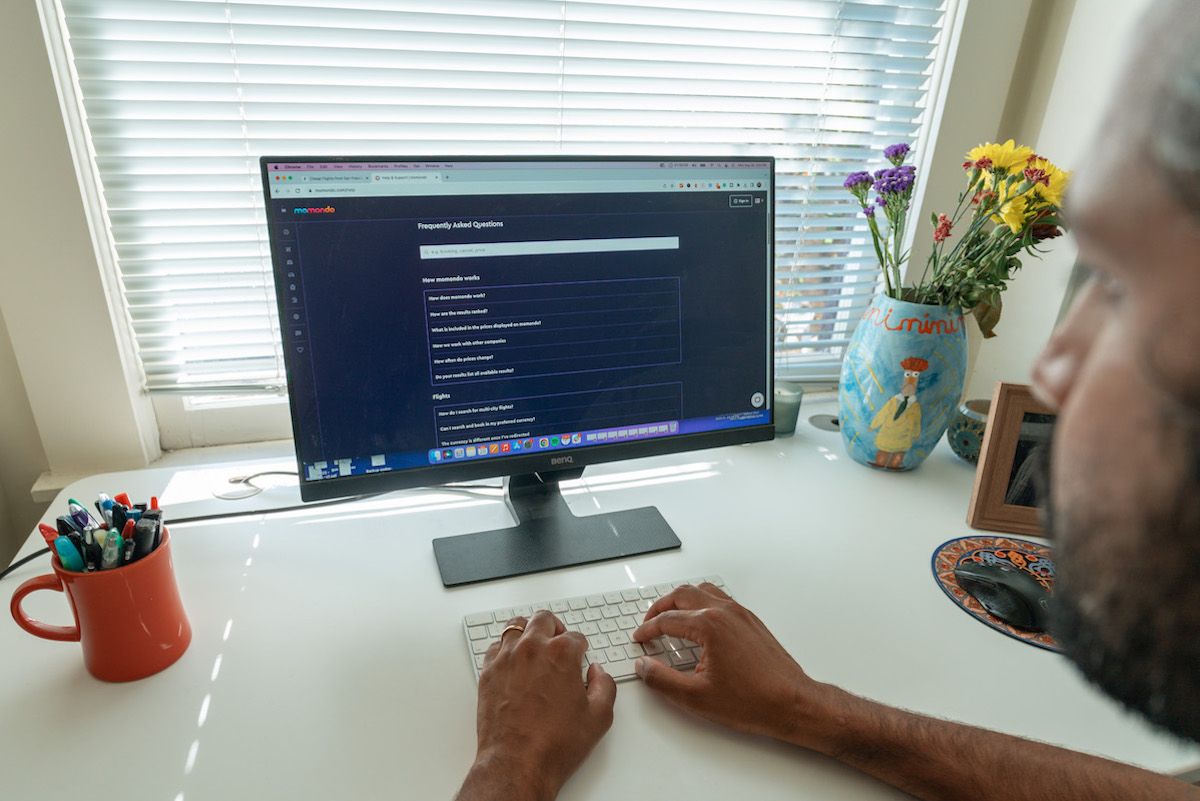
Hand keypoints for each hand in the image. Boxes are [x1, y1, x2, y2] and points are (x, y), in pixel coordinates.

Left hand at [466, 610, 615, 800]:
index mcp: (562, 654)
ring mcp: (507, 658)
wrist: (517, 762)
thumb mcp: (599, 717)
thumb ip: (604, 686)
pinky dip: (505, 649)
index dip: (581, 647)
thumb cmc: (554, 743)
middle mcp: (532, 649)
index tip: (580, 656)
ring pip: (515, 625)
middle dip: (555, 628)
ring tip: (534, 645)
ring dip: (528, 631)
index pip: (575, 636)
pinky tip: (513, 661)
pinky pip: (495, 647)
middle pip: (544, 619)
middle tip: (558, 641)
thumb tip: (597, 673)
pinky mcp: (488, 672)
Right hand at [631, 583, 836, 746]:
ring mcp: (741, 614)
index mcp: (709, 625)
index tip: (639, 639)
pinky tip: (700, 622)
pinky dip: (702, 603)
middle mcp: (725, 612)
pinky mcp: (751, 621)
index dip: (647, 630)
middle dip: (660, 607)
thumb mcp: (696, 697)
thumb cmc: (753, 701)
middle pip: (682, 595)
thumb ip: (662, 680)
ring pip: (703, 591)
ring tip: (670, 617)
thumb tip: (644, 667)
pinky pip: (720, 599)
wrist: (792, 702)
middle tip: (648, 623)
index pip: (667, 620)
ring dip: (682, 600)